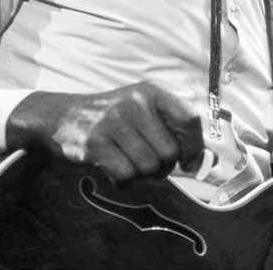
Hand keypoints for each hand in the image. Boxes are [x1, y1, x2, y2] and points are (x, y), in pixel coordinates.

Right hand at [6, 80, 206, 182]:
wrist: (63, 115)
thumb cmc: (115, 118)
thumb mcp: (146, 112)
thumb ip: (177, 132)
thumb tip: (209, 162)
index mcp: (152, 92)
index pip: (189, 120)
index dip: (194, 147)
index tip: (188, 161)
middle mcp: (134, 102)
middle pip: (169, 152)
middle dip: (163, 166)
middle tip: (149, 162)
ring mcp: (113, 121)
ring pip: (148, 167)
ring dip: (142, 175)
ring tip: (129, 162)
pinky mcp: (94, 142)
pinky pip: (125, 176)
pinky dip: (123, 181)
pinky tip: (114, 168)